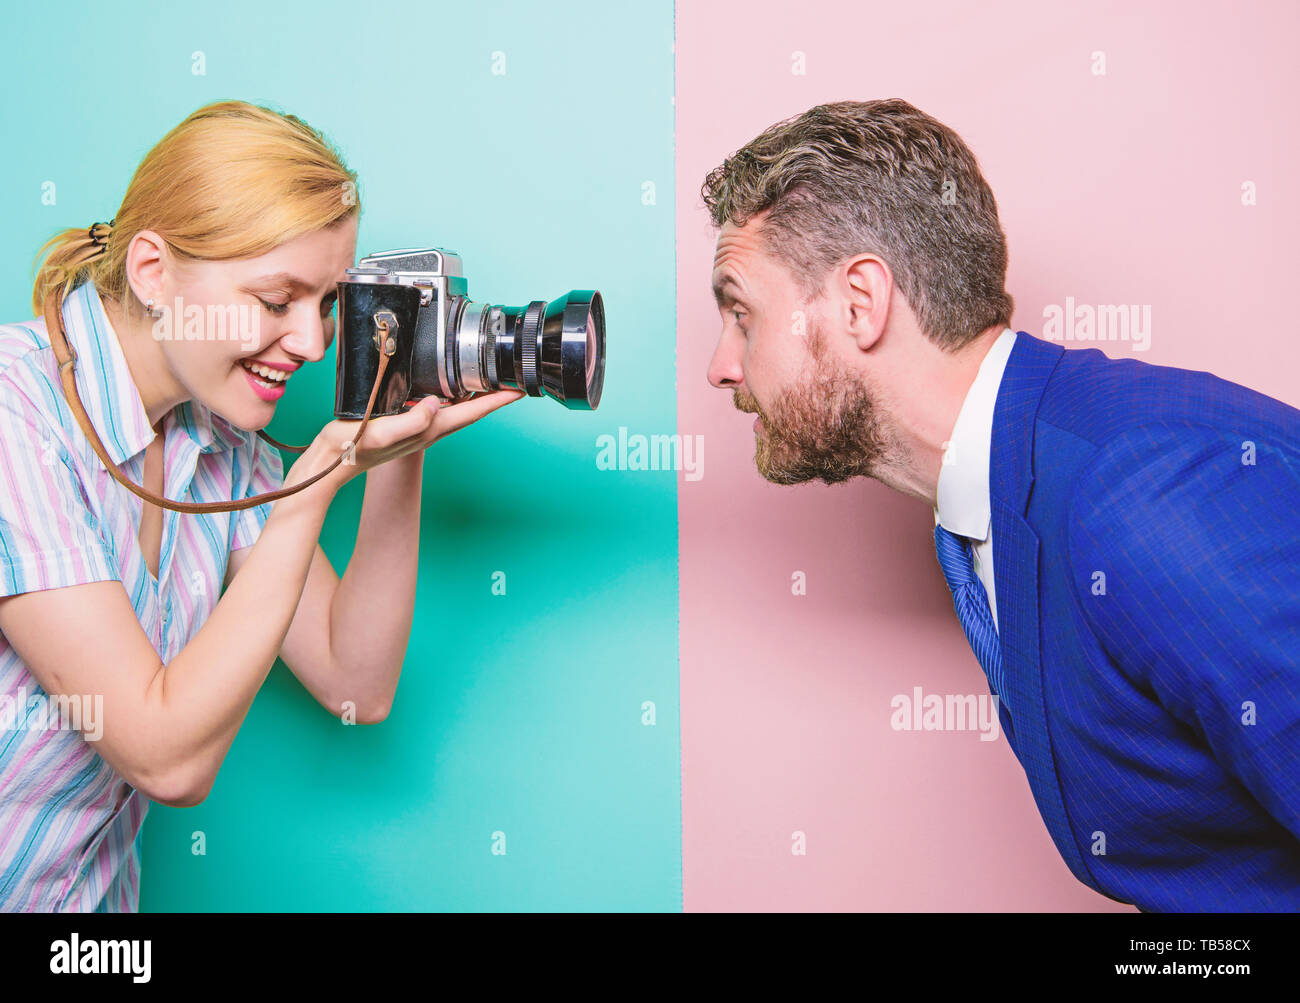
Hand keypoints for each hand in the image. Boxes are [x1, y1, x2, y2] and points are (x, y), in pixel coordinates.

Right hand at [283, 389, 524, 497]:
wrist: (329, 462)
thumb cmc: (352, 448)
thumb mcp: (381, 432)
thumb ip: (411, 420)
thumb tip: (437, 403)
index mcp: (428, 430)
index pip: (471, 413)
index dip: (496, 401)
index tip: (519, 389)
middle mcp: (428, 429)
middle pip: (470, 411)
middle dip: (493, 396)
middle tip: (512, 379)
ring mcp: (418, 428)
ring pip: (456, 409)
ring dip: (475, 396)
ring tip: (490, 380)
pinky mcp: (405, 422)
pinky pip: (437, 407)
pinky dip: (450, 396)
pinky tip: (448, 386)